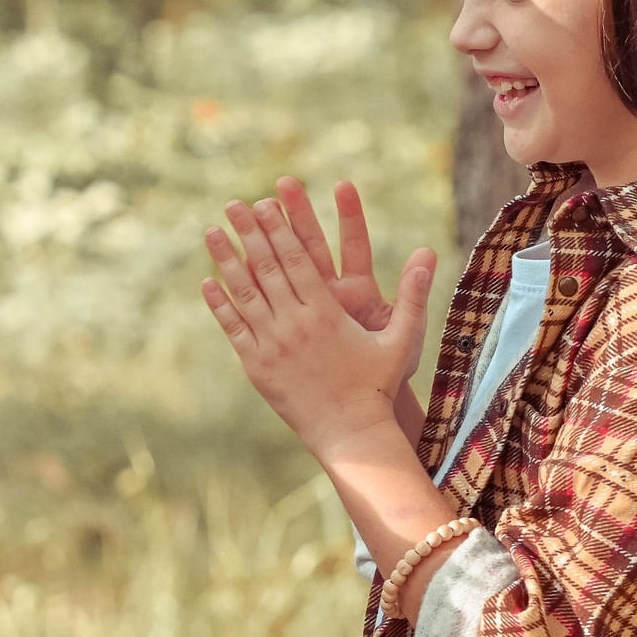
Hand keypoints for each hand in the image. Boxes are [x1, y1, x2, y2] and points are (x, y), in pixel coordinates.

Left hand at [202, 195, 434, 459]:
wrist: (351, 432)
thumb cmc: (379, 385)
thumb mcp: (403, 338)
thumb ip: (413, 294)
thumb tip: (429, 252)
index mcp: (328, 311)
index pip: (297, 260)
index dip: (279, 229)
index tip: (264, 204)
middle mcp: (296, 323)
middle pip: (268, 268)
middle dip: (249, 233)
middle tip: (233, 204)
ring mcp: (273, 344)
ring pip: (245, 293)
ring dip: (226, 260)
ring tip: (212, 232)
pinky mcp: (258, 366)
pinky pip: (234, 328)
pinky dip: (220, 305)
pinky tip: (208, 283)